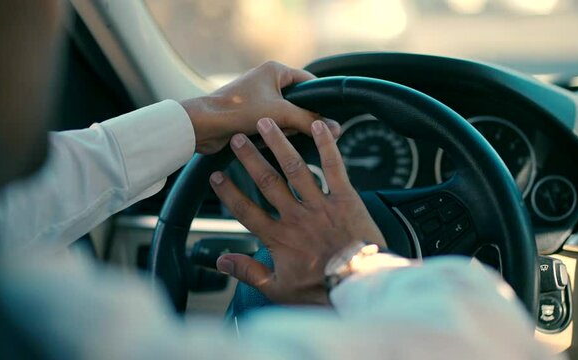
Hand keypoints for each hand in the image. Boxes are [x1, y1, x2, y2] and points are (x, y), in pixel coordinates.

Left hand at [181, 61, 340, 153]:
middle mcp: (267, 80)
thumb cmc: (238, 111)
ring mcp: (258, 98)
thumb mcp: (280, 115)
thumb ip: (310, 121)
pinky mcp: (250, 115)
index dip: (319, 100)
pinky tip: (257, 140)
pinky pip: (271, 126)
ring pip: (285, 117)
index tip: (326, 119)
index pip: (310, 82)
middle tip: (287, 126)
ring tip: (267, 133)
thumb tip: (336, 129)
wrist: (203, 126)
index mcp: (275, 70)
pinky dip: (268, 135)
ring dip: (280, 130)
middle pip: (299, 103)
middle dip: (294, 120)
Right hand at [209, 117, 384, 304]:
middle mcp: (297, 218)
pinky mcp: (346, 200)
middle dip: (250, 159)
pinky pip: (334, 168)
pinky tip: (317, 126)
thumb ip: (249, 272)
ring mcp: (321, 206)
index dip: (229, 192)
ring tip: (266, 125)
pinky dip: (326, 146)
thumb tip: (222, 261)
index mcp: (279, 239)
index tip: (216, 176)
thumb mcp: (278, 289)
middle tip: (237, 139)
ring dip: (279, 146)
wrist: (362, 286)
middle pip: (268, 182)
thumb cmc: (321, 291)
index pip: (246, 211)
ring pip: (296, 169)